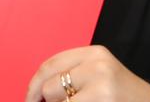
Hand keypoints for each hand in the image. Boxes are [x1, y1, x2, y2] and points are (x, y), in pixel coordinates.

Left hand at [24, 45, 149, 101]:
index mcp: (94, 52)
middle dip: (51, 101)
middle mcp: (98, 65)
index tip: (29, 98)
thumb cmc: (119, 92)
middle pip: (51, 86)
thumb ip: (71, 73)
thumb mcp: (97, 72)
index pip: (50, 65)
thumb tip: (35, 91)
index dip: (34, 84)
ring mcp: (103, 86)